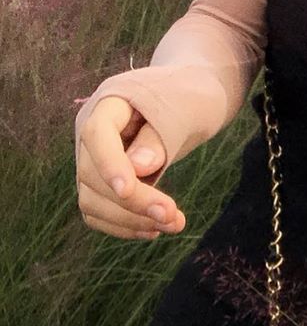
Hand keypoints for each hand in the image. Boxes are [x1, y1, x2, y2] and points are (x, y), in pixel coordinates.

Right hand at [75, 96, 185, 240]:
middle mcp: (93, 131)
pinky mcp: (102, 181)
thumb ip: (160, 137)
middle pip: (93, 173)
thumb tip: (138, 169)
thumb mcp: (186, 110)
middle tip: (173, 217)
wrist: (195, 97)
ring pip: (92, 198)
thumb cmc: (191, 96)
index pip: (97, 133)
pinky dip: (123, 224)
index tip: (128, 190)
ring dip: (129, 219)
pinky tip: (152, 229)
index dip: (108, 164)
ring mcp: (94, 157)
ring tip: (172, 224)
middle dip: (132, 201)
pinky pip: (99, 210)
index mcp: (110, 101)